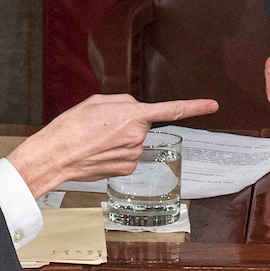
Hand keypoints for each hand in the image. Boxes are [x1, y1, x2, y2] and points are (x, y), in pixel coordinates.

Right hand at [3, 94, 218, 197]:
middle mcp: (137, 135)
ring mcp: (133, 154)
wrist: (56, 156)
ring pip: (132, 141)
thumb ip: (122, 102)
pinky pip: (127, 156)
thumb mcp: (96, 102)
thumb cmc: (71, 128)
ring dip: (118, 139)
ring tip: (95, 140)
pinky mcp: (127, 168)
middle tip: (101, 126)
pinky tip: (99, 153)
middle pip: (140, 125)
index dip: (194, 107)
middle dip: (125, 123)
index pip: (171, 110)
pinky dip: (115, 153)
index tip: (212, 105)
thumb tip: (134, 109)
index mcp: (132, 114)